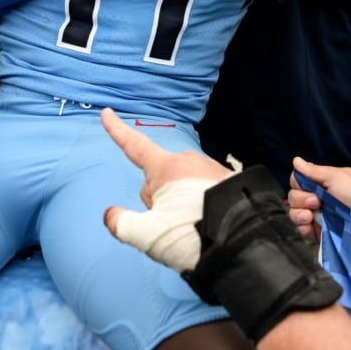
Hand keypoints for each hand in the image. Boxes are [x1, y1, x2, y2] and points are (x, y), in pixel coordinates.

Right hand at [100, 107, 232, 272]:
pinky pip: (203, 187)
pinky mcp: (228, 179)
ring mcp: (210, 167)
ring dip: (181, 201)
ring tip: (194, 226)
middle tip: (171, 224)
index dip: (118, 130)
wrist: (243, 237)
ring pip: (181, 183)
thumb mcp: (148, 235)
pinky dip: (201, 201)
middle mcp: (187, 161)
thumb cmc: (191, 233)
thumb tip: (111, 214)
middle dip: (158, 198)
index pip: (134, 146)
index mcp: (164, 168)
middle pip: (158, 176)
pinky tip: (210, 220)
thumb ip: (122, 224)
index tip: (107, 112)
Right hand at [288, 159, 350, 242]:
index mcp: (320, 183)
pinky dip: (303, 229)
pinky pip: (302, 231)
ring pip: (294, 214)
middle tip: (317, 203)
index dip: (299, 186)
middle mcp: (316, 198)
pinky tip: (310, 226)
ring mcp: (317, 216)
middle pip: (293, 198)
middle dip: (301, 201)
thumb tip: (296, 160)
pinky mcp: (318, 231)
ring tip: (311, 217)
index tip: (312, 190)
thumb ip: (313, 170)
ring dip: (299, 215)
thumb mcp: (335, 176)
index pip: (297, 182)